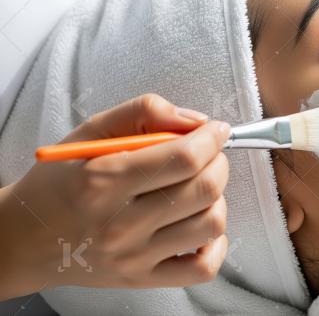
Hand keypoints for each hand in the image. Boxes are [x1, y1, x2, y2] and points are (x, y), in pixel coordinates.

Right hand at [0, 94, 230, 298]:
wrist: (25, 239)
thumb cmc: (61, 181)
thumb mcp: (91, 132)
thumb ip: (145, 112)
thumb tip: (198, 122)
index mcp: (104, 180)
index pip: (184, 158)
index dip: (212, 139)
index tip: (216, 130)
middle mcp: (120, 223)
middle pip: (204, 189)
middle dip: (218, 162)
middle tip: (208, 155)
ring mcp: (134, 256)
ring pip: (211, 224)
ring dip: (217, 198)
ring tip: (196, 188)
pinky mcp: (142, 279)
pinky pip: (203, 268)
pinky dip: (215, 243)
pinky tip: (199, 224)